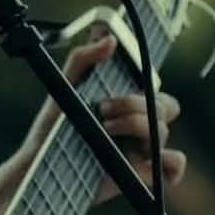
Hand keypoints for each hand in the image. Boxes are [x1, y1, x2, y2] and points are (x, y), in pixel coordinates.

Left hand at [22, 33, 187, 204]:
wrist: (39, 170)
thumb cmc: (51, 131)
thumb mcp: (63, 90)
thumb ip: (82, 59)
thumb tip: (108, 38)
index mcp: (125, 104)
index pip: (152, 86)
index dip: (146, 77)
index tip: (118, 77)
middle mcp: (137, 126)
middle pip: (166, 106)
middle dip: (136, 103)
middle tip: (104, 108)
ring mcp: (141, 151)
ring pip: (164, 130)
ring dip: (137, 125)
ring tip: (105, 130)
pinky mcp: (141, 175)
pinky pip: (175, 164)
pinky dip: (169, 162)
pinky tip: (140, 161)